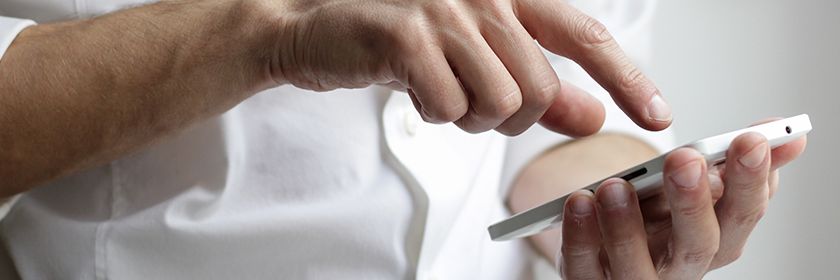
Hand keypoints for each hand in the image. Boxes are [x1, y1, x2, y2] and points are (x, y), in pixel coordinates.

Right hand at [262, 0, 671, 135]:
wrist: (318, 27)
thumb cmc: (401, 41)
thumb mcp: (478, 60)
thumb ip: (539, 84)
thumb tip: (592, 115)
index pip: (585, 36)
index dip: (627, 78)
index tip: (657, 113)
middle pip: (539, 88)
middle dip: (511, 116)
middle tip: (473, 103)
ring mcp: (445, 11)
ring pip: (499, 103)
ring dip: (470, 118)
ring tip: (441, 92)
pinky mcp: (408, 37)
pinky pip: (449, 108)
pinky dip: (434, 116)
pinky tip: (413, 89)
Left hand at [557, 130, 806, 278]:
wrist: (606, 239)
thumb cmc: (657, 213)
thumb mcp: (695, 183)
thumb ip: (735, 160)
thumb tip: (790, 134)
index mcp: (716, 239)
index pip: (743, 215)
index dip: (751, 181)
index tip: (750, 140)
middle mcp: (680, 267)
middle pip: (697, 245)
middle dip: (694, 202)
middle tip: (684, 160)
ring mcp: (634, 279)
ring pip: (636, 267)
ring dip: (626, 227)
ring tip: (615, 186)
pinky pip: (583, 268)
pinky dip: (580, 237)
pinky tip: (578, 203)